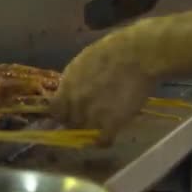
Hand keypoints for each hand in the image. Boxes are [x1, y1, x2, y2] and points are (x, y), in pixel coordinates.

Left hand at [49, 29, 156, 144]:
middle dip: (78, 121)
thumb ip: (74, 80)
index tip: (69, 113)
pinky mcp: (112, 123)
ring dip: (92, 129)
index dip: (62, 113)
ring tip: (103, 123)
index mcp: (67, 85)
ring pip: (85, 131)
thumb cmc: (113, 50)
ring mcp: (92, 114)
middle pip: (70, 122)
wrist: (137, 54)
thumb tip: (70, 91)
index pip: (54, 110)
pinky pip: (103, 140)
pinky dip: (104, 141)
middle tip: (91, 116)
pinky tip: (108, 136)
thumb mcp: (83, 61)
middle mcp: (75, 102)